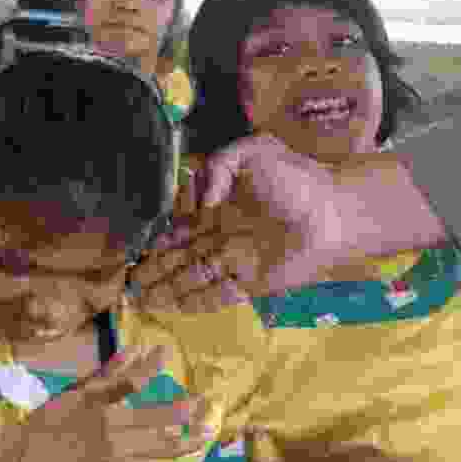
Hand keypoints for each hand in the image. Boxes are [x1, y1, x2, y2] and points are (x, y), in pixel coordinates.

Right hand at [7, 345, 208, 461]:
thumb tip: (136, 349)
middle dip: (187, 409)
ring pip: (161, 446)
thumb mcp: (74, 392)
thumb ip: (107, 373)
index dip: (151, 367)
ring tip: (210, 432)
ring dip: (189, 440)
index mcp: (97, 401)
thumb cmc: (49, 424)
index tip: (166, 353)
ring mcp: (114, 451)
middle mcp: (110, 425)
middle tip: (211, 402)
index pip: (130, 381)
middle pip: (158, 416)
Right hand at [131, 136, 360, 312]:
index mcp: (221, 205)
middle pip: (180, 257)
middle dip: (154, 269)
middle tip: (127, 283)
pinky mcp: (251, 283)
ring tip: (138, 300)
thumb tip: (201, 204)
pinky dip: (193, 301)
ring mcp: (236, 261)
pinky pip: (217, 295)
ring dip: (166, 288)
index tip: (136, 249)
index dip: (158, 238)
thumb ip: (219, 166)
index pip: (181, 225)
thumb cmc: (297, 179)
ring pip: (192, 277)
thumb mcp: (255, 151)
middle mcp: (223, 236)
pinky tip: (171, 309)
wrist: (333, 212)